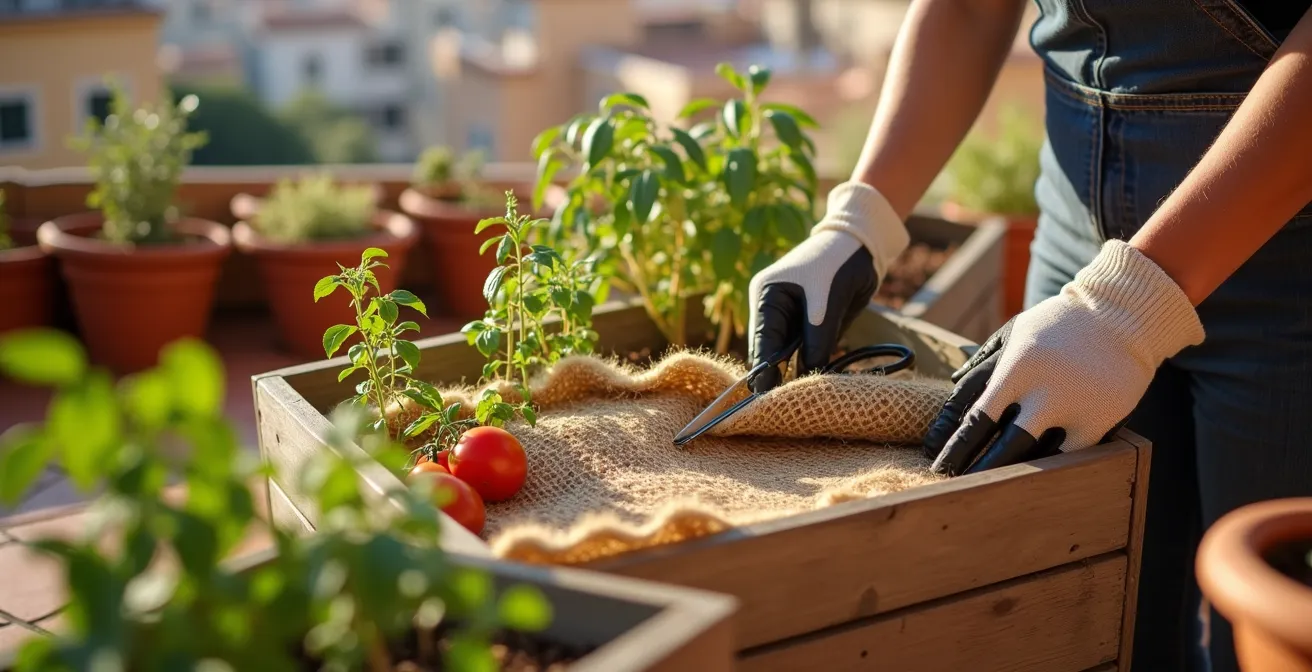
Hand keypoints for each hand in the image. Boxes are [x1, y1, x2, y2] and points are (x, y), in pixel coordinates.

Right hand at [748, 182, 909, 391]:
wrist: (864, 245)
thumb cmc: (840, 264)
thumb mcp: (828, 304)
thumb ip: (817, 342)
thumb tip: (807, 379)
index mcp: (767, 296)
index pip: (761, 341)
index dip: (765, 372)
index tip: (766, 401)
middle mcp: (772, 309)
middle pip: (770, 352)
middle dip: (778, 377)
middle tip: (785, 407)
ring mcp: (789, 318)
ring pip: (788, 356)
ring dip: (796, 374)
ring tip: (800, 401)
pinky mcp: (807, 326)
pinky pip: (805, 353)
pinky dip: (811, 366)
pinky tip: (816, 385)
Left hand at [923, 240, 1204, 475]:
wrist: (1121, 316)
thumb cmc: (1058, 325)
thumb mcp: (1016, 331)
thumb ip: (985, 359)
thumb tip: (953, 382)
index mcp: (1014, 366)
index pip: (972, 413)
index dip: (951, 442)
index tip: (935, 460)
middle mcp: (1041, 390)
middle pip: (999, 445)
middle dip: (973, 468)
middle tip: (954, 484)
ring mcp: (1072, 409)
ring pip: (1033, 456)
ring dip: (1006, 473)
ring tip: (984, 489)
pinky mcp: (1098, 422)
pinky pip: (1065, 456)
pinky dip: (1043, 467)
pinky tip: (1026, 478)